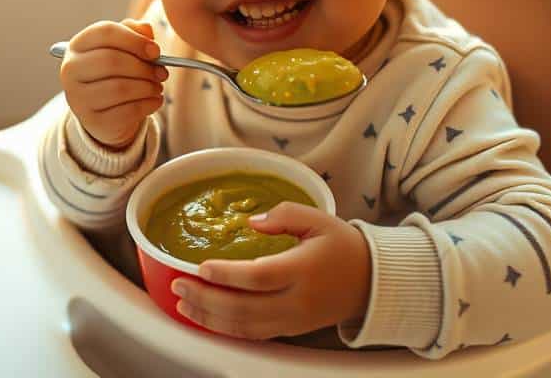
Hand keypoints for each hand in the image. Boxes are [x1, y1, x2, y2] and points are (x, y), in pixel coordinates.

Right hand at [60, 19, 167, 148]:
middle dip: (144, 67)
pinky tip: (155, 100)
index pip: (105, 32)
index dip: (135, 40)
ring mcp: (79, 98)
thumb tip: (146, 29)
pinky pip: (127, 111)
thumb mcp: (122, 47)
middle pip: (111, 60)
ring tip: (157, 86)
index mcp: (78, 45)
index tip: (156, 51)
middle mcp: (71, 70)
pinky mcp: (93, 121)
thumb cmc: (115, 71)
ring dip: (147, 87)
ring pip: (120, 88)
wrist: (104, 110)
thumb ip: (134, 33)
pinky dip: (148, 104)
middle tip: (162, 72)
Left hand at [171, 202, 370, 339]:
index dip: (228, 275)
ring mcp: (293, 320)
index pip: (260, 277)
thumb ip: (284, 215)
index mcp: (304, 269)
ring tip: (182, 303)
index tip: (201, 267)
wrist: (371, 282)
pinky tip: (205, 318)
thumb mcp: (319, 218)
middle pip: (245, 308)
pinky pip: (253, 335)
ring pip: (244, 327)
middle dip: (206, 299)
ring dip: (210, 318)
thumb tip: (251, 222)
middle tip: (179, 285)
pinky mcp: (290, 331)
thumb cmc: (343, 246)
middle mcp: (297, 301)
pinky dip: (225, 329)